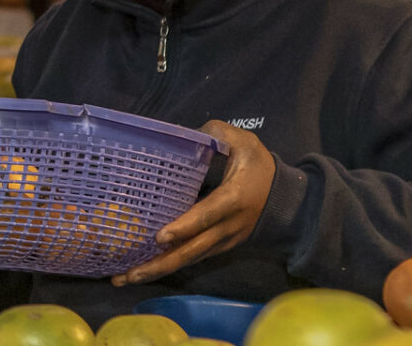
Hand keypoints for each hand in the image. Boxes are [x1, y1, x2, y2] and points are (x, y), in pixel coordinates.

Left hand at [114, 120, 275, 286]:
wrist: (286, 199)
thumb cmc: (260, 167)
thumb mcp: (244, 142)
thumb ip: (216, 134)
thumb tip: (186, 135)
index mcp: (232, 199)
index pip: (206, 216)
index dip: (183, 227)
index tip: (159, 238)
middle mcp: (227, 227)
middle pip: (192, 250)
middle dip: (159, 264)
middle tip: (127, 274)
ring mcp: (224, 241)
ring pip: (190, 259)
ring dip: (158, 271)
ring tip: (125, 278)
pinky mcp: (219, 247)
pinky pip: (192, 258)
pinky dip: (169, 265)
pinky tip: (143, 270)